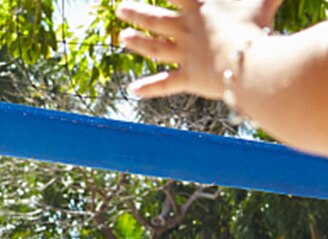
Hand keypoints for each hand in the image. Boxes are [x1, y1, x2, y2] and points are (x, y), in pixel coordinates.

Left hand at [116, 0, 280, 99]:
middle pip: (156, 19)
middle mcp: (187, 29)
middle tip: (121, 8)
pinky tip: (132, 90)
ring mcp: (185, 54)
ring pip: (155, 48)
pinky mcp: (187, 78)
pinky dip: (148, 88)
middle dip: (137, 12)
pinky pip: (164, 84)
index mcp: (201, 6)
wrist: (247, 61)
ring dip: (138, 43)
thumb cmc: (257, 23)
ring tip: (124, 38)